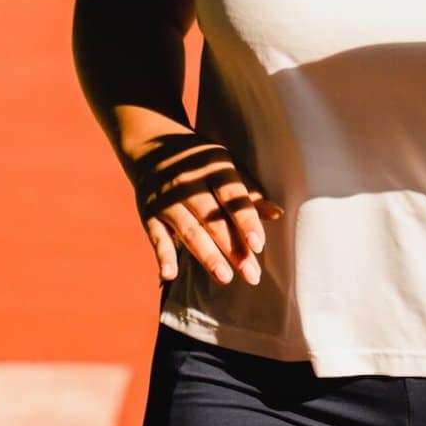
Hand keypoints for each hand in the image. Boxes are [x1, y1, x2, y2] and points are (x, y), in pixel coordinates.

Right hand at [124, 135, 284, 286]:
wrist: (152, 149)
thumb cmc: (200, 164)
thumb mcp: (227, 168)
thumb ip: (250, 193)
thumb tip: (277, 214)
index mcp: (214, 169)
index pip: (232, 198)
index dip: (246, 221)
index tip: (258, 245)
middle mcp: (189, 183)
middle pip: (213, 219)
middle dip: (233, 248)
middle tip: (252, 274)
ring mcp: (167, 199)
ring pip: (189, 230)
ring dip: (206, 255)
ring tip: (225, 277)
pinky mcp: (148, 213)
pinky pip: (156, 236)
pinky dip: (162, 255)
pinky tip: (170, 275)